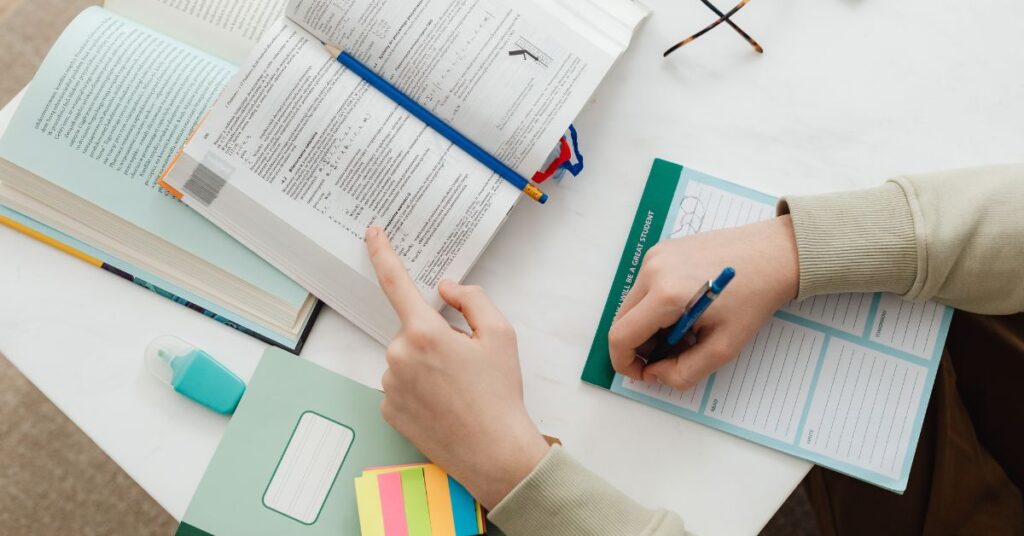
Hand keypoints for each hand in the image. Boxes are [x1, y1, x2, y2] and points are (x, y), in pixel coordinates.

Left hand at [365, 226, 549, 509]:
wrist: (494, 451)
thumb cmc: (500, 393)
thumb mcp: (500, 334)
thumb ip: (471, 298)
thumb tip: (445, 288)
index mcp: (424, 332)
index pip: (395, 282)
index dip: (382, 253)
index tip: (373, 233)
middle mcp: (398, 356)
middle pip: (412, 329)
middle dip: (435, 337)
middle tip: (466, 363)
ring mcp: (389, 385)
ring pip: (405, 358)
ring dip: (426, 363)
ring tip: (458, 388)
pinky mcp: (387, 409)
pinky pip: (400, 384)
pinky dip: (418, 387)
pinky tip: (443, 403)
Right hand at [609, 216, 799, 390]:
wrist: (774, 254)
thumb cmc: (754, 298)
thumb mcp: (724, 347)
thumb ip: (684, 372)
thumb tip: (656, 374)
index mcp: (666, 295)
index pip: (621, 337)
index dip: (626, 363)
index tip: (644, 374)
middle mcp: (653, 270)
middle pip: (622, 321)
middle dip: (639, 346)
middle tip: (671, 355)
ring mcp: (655, 256)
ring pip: (632, 305)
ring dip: (649, 326)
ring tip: (685, 331)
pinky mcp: (662, 250)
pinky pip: (644, 287)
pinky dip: (656, 306)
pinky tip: (686, 309)